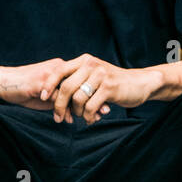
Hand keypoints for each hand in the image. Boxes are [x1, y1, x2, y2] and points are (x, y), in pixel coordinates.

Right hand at [0, 59, 110, 121]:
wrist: (3, 81)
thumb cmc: (24, 88)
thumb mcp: (46, 95)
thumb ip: (60, 101)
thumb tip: (74, 114)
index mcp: (61, 68)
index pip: (83, 80)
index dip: (94, 93)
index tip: (105, 104)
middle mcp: (58, 69)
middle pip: (82, 84)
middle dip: (94, 99)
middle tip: (105, 112)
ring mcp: (50, 75)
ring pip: (72, 91)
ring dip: (82, 106)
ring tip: (91, 118)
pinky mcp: (41, 83)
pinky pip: (57, 97)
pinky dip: (64, 109)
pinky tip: (68, 119)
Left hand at [40, 53, 154, 124]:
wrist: (139, 83)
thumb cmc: (113, 83)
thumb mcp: (93, 76)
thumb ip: (77, 80)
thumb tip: (53, 95)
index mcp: (84, 61)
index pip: (59, 70)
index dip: (48, 84)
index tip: (42, 97)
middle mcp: (91, 65)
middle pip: (66, 87)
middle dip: (59, 105)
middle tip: (57, 118)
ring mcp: (101, 76)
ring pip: (77, 99)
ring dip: (76, 112)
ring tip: (81, 117)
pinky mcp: (109, 88)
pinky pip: (90, 106)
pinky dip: (88, 116)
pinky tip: (91, 119)